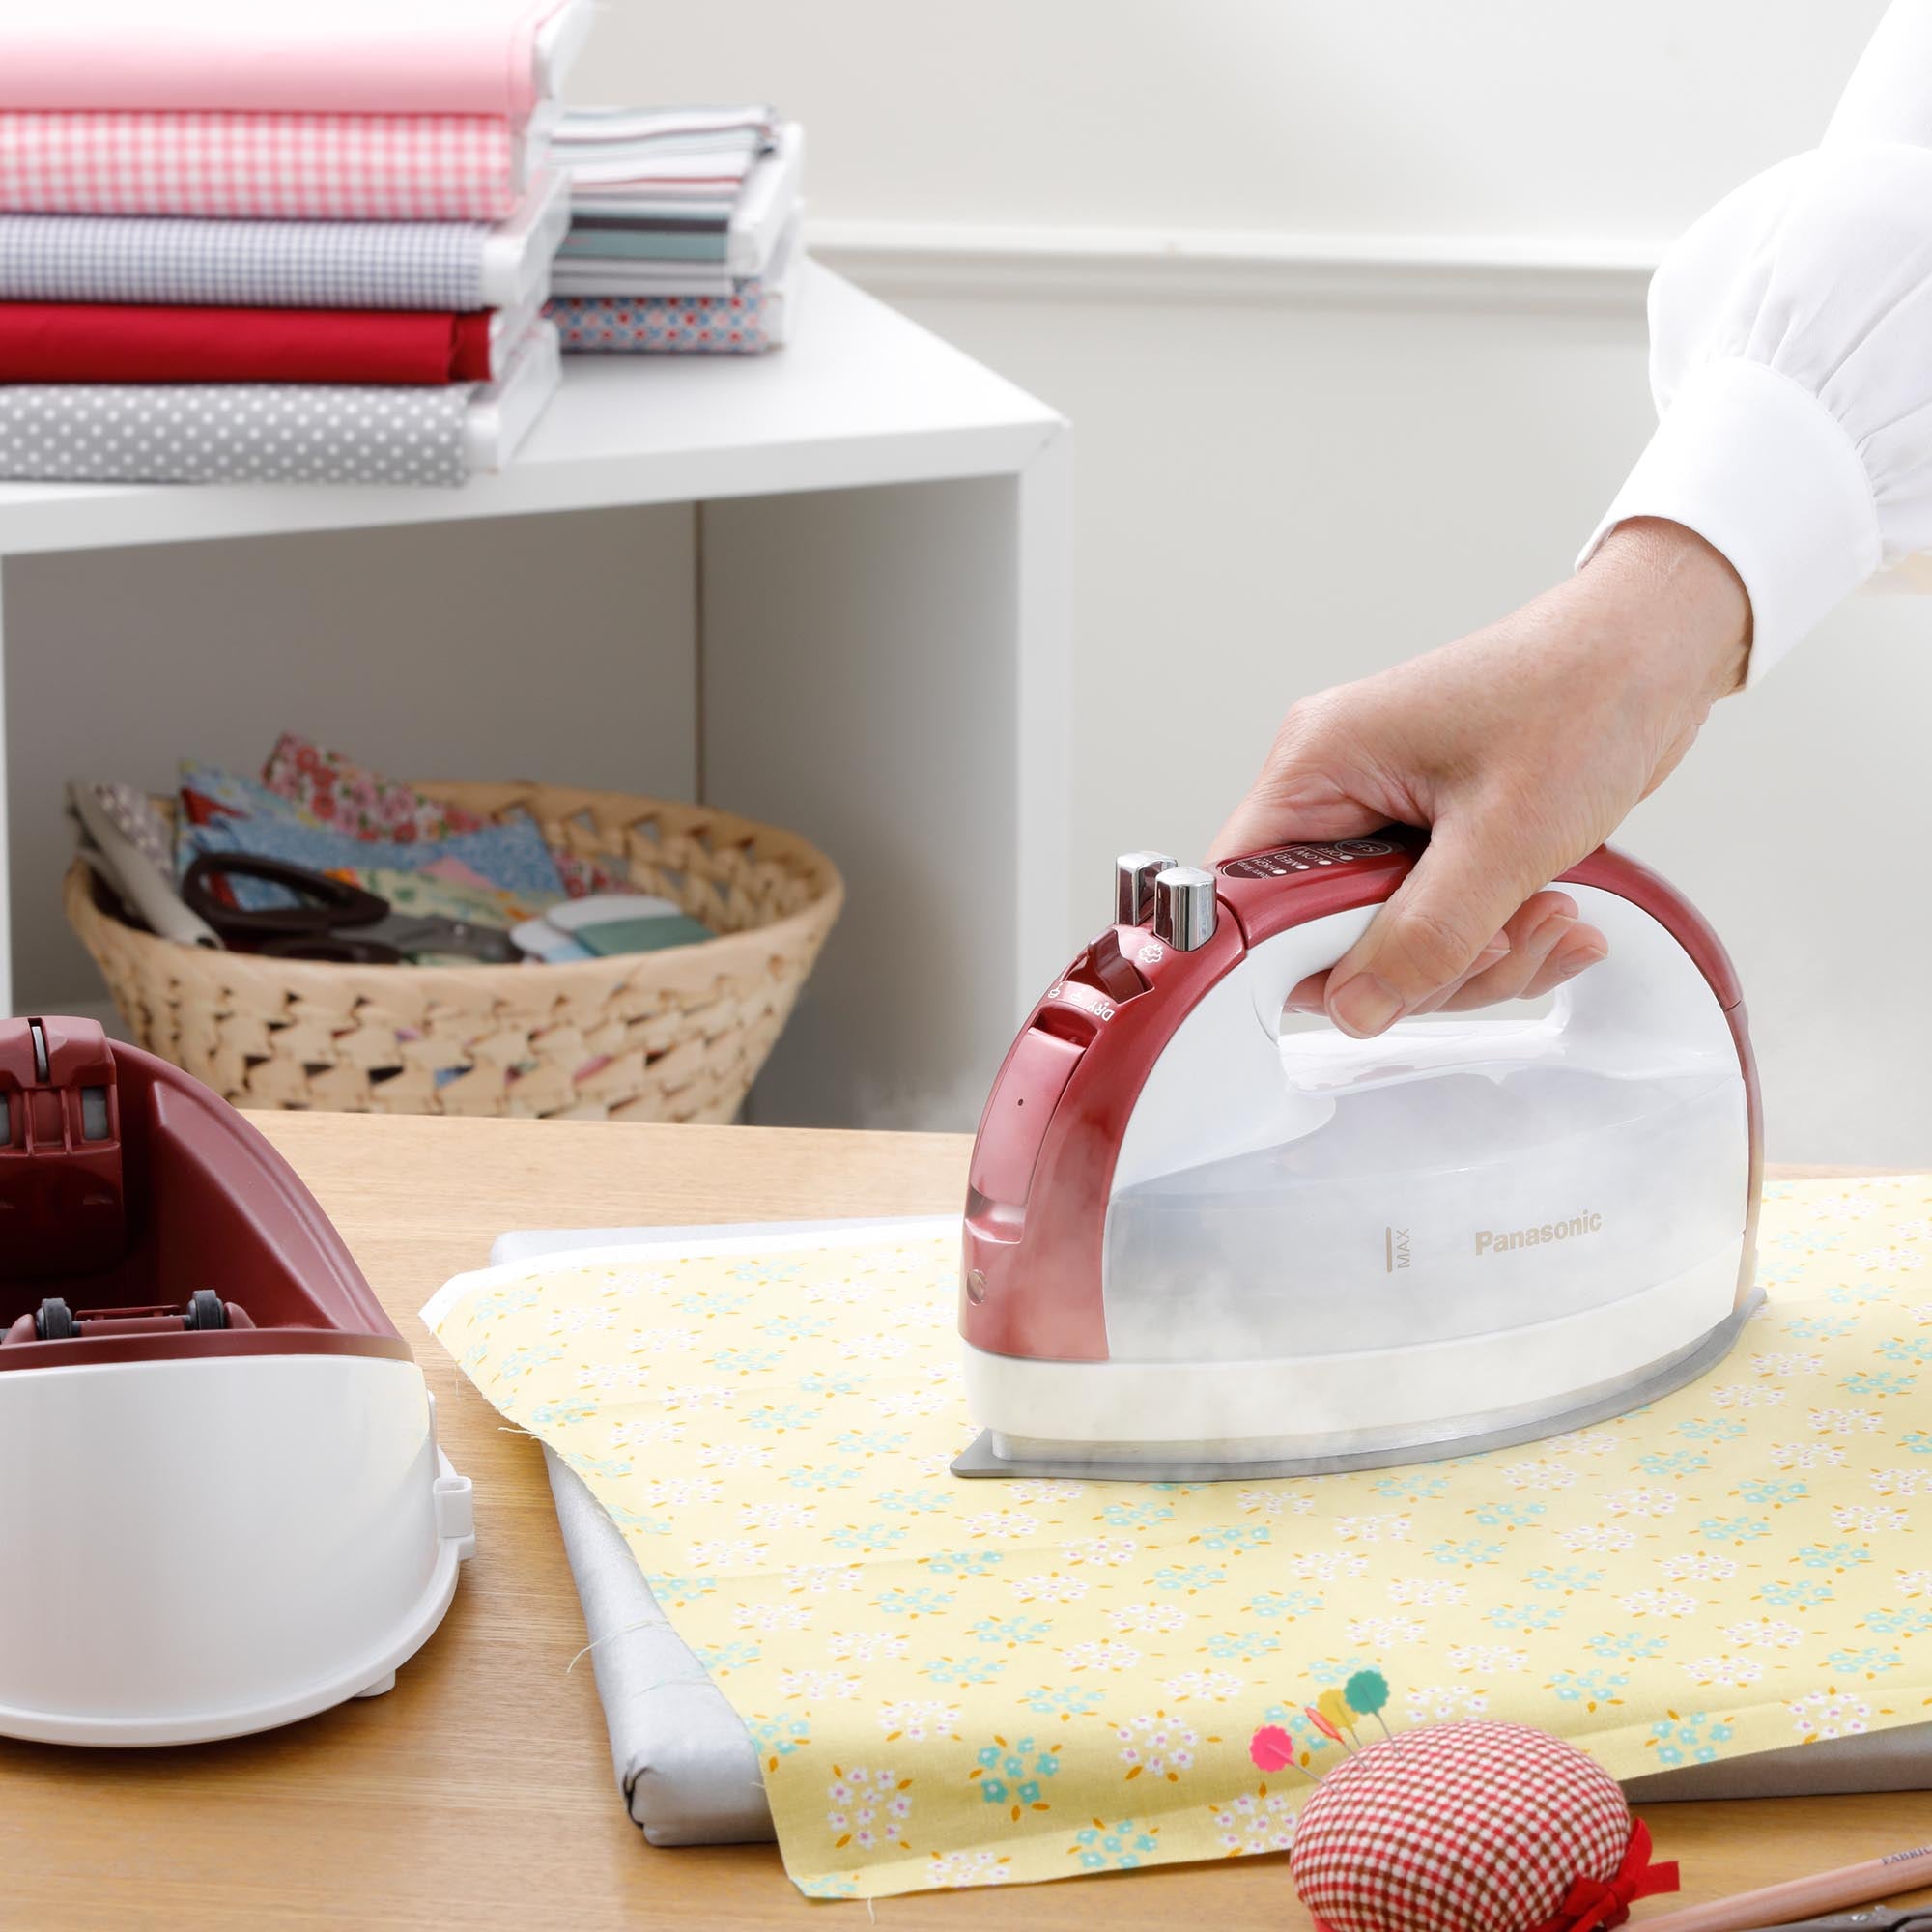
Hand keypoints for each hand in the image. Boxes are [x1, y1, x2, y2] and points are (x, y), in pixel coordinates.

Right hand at [1208, 518, 1750, 1036]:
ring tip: (1545, 916)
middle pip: (1323, 932)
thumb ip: (1425, 935)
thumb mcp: (1503, 836)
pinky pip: (1434, 923)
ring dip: (1472, 956)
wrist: (1653, 652)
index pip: (1249, 890)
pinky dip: (1495, 938)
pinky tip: (1553, 916)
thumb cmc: (1582, 695)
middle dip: (1417, 961)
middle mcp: (1339, 788)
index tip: (1363, 987)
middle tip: (1490, 940)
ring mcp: (1384, 814)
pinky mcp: (1431, 836)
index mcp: (1318, 764)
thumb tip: (1358, 1007)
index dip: (1291, 956)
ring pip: (1387, 940)